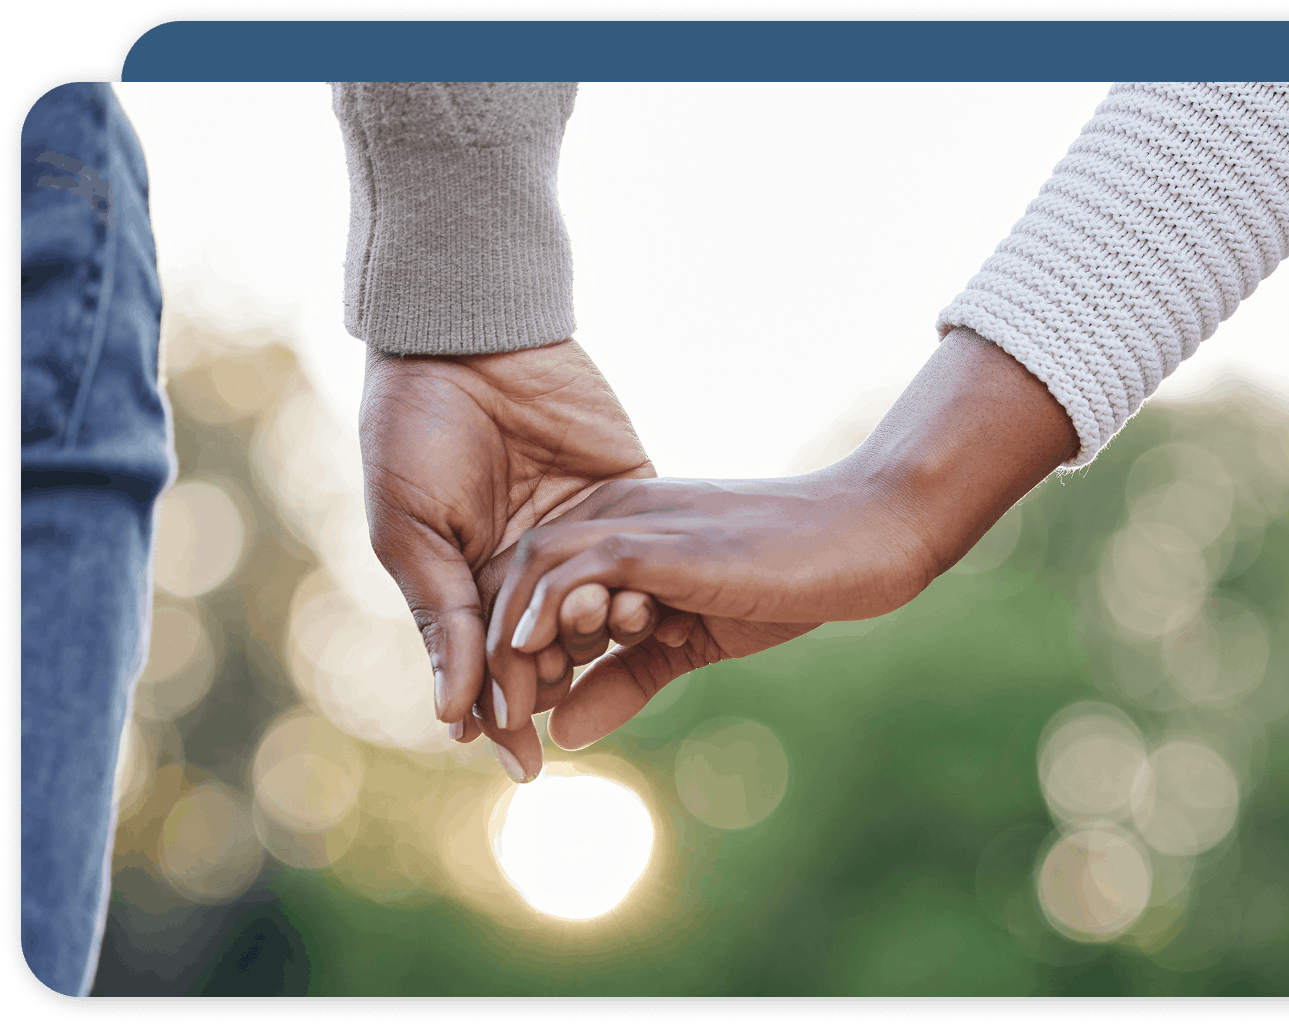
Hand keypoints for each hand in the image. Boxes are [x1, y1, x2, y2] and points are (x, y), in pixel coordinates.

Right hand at [359, 339, 661, 778]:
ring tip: (602, 640)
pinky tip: (649, 614)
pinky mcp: (628, 496)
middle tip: (559, 696)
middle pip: (553, 652)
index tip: (521, 762)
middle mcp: (529, 570)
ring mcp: (583, 535)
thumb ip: (443, 617)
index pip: (493, 668)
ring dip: (603, 637)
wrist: (467, 336)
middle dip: (557, 682)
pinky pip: (642, 557)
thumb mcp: (412, 528)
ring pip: (603, 611)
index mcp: (470, 582)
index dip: (504, 713)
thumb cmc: (415, 429)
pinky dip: (645, 588)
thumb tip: (454, 714)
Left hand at [479, 469, 928, 750]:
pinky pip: (573, 570)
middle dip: (492, 655)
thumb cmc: (791, 583)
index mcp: (619, 530)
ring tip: (510, 713)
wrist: (866, 536)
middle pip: (514, 575)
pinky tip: (536, 658)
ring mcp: (634, 520)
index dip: (507, 649)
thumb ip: (629, 676)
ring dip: (509, 647)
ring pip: (531, 572)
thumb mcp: (693, 642)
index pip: (531, 582)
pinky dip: (543, 616)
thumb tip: (563, 730)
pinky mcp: (658, 538)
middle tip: (497, 727)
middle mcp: (613, 513)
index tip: (513, 716)